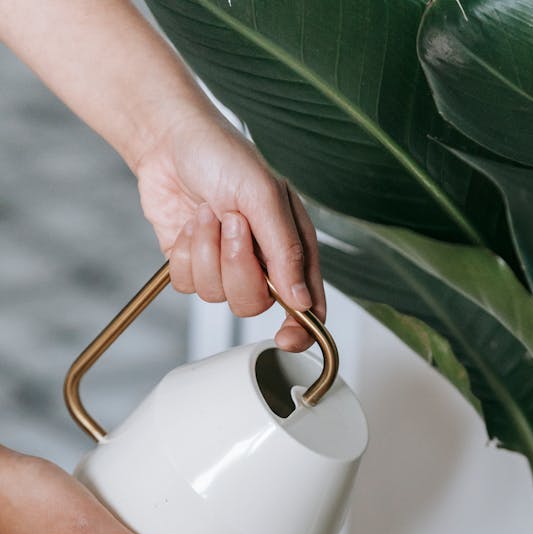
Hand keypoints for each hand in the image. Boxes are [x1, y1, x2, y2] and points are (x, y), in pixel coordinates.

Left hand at [135, 109, 325, 352]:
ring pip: (216, 296)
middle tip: (231, 224)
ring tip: (207, 214)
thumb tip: (302, 302)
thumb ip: (285, 250)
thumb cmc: (224, 155)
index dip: (301, 329)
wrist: (168, 139)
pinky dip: (185, 253)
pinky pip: (188, 285)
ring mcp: (225, 267)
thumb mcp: (264, 194)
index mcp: (292, 247)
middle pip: (254, 303)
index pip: (308, 304)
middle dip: (236, 266)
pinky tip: (190, 224)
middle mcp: (262, 262)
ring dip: (206, 252)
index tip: (287, 338)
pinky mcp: (193, 266)